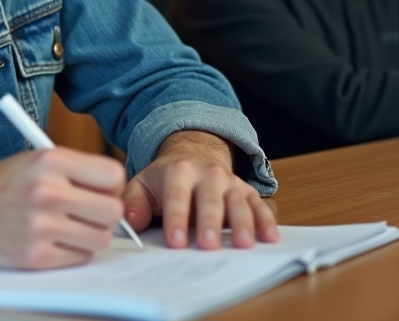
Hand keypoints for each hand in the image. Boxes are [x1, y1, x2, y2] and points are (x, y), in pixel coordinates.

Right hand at [0, 148, 125, 269]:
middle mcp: (47, 191)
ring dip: (90, 235)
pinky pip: (79, 257)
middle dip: (104, 213)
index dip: (111, 185)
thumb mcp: (37, 160)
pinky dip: (72, 252)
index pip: (113, 175)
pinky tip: (53, 239)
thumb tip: (118, 188)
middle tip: (88, 211)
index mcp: (50, 161)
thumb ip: (77, 169)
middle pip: (112, 211)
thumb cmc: (2, 185)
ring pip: (100, 238)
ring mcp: (41, 226)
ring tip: (68, 226)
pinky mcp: (35, 256)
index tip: (102, 189)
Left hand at [122, 130, 277, 250]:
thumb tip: (128, 221)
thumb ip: (133, 203)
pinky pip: (259, 204)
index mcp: (178, 172)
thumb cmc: (165, 178)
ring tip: (243, 244)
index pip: (176, 197)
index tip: (176, 241)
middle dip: (209, 223)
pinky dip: (266, 220)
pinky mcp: (246, 191)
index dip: (176, 219)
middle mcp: (207, 174)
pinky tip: (270, 237)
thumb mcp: (143, 184)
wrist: (193, 152)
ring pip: (237, 202)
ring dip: (242, 223)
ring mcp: (230, 182)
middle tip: (209, 245)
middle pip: (209, 200)